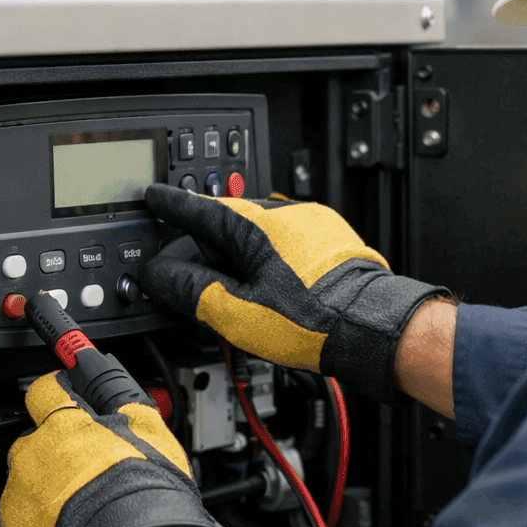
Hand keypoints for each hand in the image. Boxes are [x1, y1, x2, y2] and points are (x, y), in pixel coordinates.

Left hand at [0, 371, 230, 526]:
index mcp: (64, 424)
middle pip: (37, 438)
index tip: (66, 397)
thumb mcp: (152, 433)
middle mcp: (33, 452)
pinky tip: (72, 524)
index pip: (45, 390)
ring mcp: (20, 492)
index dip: (60, 392)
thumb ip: (127, 405)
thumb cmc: (144, 496)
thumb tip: (118, 393)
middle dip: (59, 447)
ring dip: (50, 483)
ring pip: (30, 476)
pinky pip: (24, 513)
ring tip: (84, 502)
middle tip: (90, 466)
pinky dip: (42, 517)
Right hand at [140, 183, 450, 403]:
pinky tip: (264, 289)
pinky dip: (264, 259)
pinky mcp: (331, 243)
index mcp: (258, 226)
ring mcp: (313, 227)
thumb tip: (160, 275)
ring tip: (225, 290)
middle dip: (202, 245)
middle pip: (228, 224)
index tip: (153, 198)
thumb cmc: (316, 322)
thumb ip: (193, 291)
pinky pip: (285, 242)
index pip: (201, 209)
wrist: (373, 328)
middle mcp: (287, 217)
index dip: (172, 206)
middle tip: (182, 271)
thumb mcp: (238, 313)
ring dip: (235, 256)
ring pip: (258, 234)